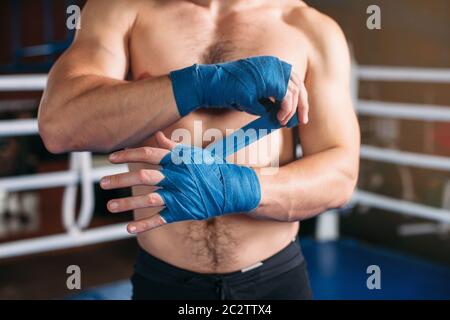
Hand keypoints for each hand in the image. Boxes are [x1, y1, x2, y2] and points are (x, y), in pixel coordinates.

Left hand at [100, 132, 260, 233]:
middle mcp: (177, 177)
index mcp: (178, 160)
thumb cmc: (210, 168)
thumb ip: (172, 147)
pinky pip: (161, 219)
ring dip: (127, 203)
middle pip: (144, 176)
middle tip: (103, 182)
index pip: (149, 154)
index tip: (111, 158)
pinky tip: (129, 229)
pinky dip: (145, 225)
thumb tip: (158, 135)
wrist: (232, 188)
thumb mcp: (193, 155)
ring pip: (149, 199)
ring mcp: (180, 195)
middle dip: (121, 180)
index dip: (129, 155)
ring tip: (110, 205)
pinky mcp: (183, 211)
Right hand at [170, 56, 308, 124]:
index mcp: (269, 65)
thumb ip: (268, 102)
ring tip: (285, 122)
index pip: (293, 80)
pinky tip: (279, 119)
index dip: (300, 98)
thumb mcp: (252, 96)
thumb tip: (284, 116)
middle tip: (303, 121)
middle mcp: (270, 64)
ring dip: (291, 109)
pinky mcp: (260, 82)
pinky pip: (282, 96)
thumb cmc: (226, 92)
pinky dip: (284, 109)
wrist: (206, 85)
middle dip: (302, 105)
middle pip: (297, 84)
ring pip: (292, 91)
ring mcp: (265, 72)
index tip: (301, 114)